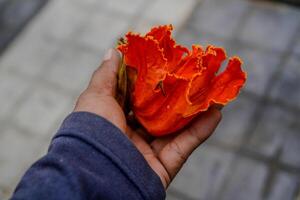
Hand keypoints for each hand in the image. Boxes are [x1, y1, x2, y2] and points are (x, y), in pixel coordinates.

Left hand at [74, 49, 221, 188]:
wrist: (96, 173)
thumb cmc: (92, 130)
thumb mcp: (96, 97)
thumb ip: (107, 75)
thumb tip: (115, 52)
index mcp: (114, 121)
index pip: (137, 99)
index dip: (151, 83)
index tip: (167, 67)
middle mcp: (130, 137)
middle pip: (159, 114)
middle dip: (177, 97)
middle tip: (194, 79)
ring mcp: (148, 153)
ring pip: (176, 130)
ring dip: (195, 112)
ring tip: (212, 92)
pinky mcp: (163, 167)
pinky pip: (185, 147)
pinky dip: (201, 131)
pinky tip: (216, 113)